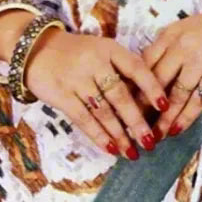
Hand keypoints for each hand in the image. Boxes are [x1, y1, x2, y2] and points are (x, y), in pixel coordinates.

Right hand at [24, 27, 170, 158]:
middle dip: (137, 121)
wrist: (36, 49)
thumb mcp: (101, 51)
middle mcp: (95, 62)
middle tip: (150, 141)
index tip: (165, 106)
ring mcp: (77, 79)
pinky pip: (83, 118)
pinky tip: (111, 148)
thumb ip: (121, 69)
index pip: (136, 68)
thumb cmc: (77, 53)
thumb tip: (149, 99)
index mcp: (110, 49)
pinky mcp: (61, 95)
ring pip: (103, 111)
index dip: (152, 87)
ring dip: (119, 134)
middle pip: (120, 95)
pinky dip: (98, 135)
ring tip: (132, 152)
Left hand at [142, 6, 201, 137]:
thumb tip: (143, 73)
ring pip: (175, 96)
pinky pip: (197, 102)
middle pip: (155, 81)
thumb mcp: (185, 30)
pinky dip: (185, 118)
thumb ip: (166, 48)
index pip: (144, 62)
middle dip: (142, 106)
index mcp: (170, 35)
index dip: (133, 85)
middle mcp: (182, 47)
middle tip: (133, 126)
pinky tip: (176, 130)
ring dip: (163, 119)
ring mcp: (199, 62)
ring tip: (154, 135)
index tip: (123, 104)